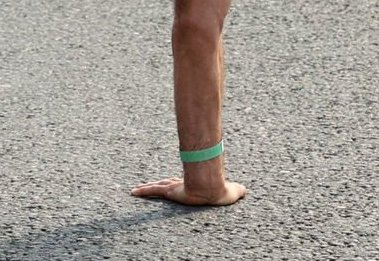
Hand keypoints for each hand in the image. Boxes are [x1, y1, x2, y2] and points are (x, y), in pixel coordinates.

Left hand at [132, 173, 247, 207]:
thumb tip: (245, 190)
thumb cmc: (221, 191)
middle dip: (157, 184)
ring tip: (136, 189)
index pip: (181, 184)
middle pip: (165, 184)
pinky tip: (133, 191)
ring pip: (157, 187)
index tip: (168, 183)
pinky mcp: (169, 191)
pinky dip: (143, 191)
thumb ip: (236, 191)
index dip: (173, 184)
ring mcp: (174, 187)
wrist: (212, 189)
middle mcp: (182, 185)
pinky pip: (153, 191)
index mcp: (193, 185)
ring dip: (146, 188)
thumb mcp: (231, 193)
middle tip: (147, 184)